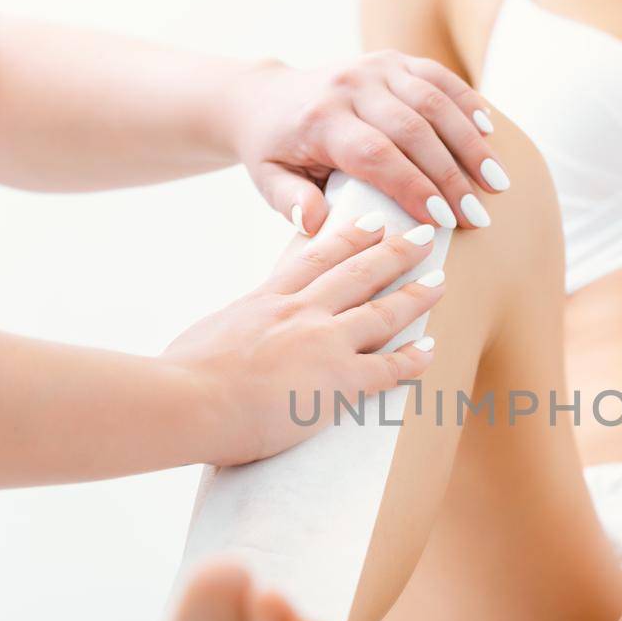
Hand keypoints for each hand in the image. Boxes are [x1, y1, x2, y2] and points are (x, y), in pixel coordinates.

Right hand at [161, 217, 443, 465]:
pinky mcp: (337, 380)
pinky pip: (386, 367)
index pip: (315, 258)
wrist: (185, 399)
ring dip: (415, 296)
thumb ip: (231, 327)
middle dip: (395, 250)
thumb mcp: (208, 332)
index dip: (348, 237)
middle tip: (423, 233)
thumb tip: (224, 333)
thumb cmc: (179, 375)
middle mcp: (300, 311)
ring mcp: (322, 342)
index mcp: (266, 298)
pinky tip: (431, 350)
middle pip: (357, 272)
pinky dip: (412, 359)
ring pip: (381, 312)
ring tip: (441, 282)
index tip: (371, 221)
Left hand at [220, 52, 505, 234]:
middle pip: (413, 130)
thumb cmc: (275, 150)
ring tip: (497, 184)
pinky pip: (439, 77)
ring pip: (434, 102)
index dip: (413, 187)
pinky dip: (468, 103)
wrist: (267, 97)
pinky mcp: (393, 59)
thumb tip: (315, 224)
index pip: (376, 155)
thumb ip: (290, 203)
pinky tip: (491, 134)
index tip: (443, 222)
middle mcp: (351, 86)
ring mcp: (375, 67)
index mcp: (321, 120)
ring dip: (470, 144)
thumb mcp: (269, 180)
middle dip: (451, 176)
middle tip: (478, 215)